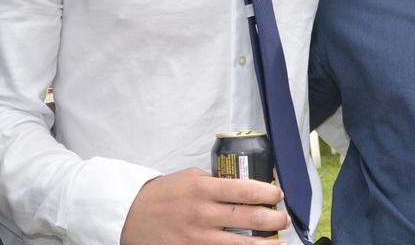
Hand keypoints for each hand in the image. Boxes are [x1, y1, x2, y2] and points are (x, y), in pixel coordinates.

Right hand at [120, 168, 290, 244]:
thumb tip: (244, 187)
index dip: (268, 193)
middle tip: (284, 219)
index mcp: (203, 188)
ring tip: (279, 242)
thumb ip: (215, 181)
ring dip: (266, 244)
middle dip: (274, 219)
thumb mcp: (189, 177)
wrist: (131, 215)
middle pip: (250, 218)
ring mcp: (198, 237)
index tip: (279, 194)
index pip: (246, 190)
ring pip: (242, 244)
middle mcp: (203, 213)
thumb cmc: (162, 194)